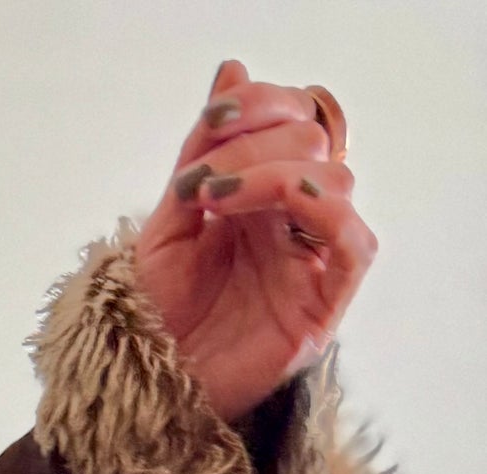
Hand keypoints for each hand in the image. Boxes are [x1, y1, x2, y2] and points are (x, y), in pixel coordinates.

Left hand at [134, 60, 377, 423]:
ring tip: (217, 199)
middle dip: (258, 143)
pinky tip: (282, 201)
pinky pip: (355, 246)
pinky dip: (326, 210)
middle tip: (203, 180)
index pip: (292, 121)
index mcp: (261, 198)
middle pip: (314, 144)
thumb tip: (233, 68)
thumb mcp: (169, 217)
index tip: (213, 120)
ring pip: (335, 183)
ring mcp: (310, 265)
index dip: (261, 105)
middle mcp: (292, 225)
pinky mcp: (321, 309)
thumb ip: (201, 150)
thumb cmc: (152, 311)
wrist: (139, 383)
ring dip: (276, 173)